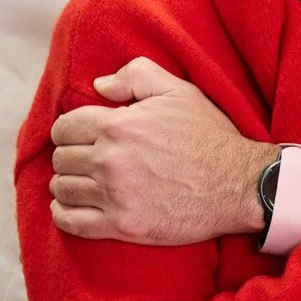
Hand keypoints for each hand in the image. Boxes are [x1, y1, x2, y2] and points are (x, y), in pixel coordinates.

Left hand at [48, 57, 278, 244]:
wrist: (238, 185)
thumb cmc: (209, 137)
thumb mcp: (179, 92)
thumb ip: (135, 76)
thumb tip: (99, 86)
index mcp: (118, 125)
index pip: (64, 128)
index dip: (68, 130)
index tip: (78, 137)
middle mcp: (109, 160)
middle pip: (62, 159)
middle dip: (70, 157)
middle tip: (83, 160)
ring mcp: (114, 195)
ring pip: (63, 189)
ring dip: (67, 185)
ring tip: (80, 183)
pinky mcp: (122, 225)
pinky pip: (71, 222)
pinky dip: (62, 214)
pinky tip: (67, 208)